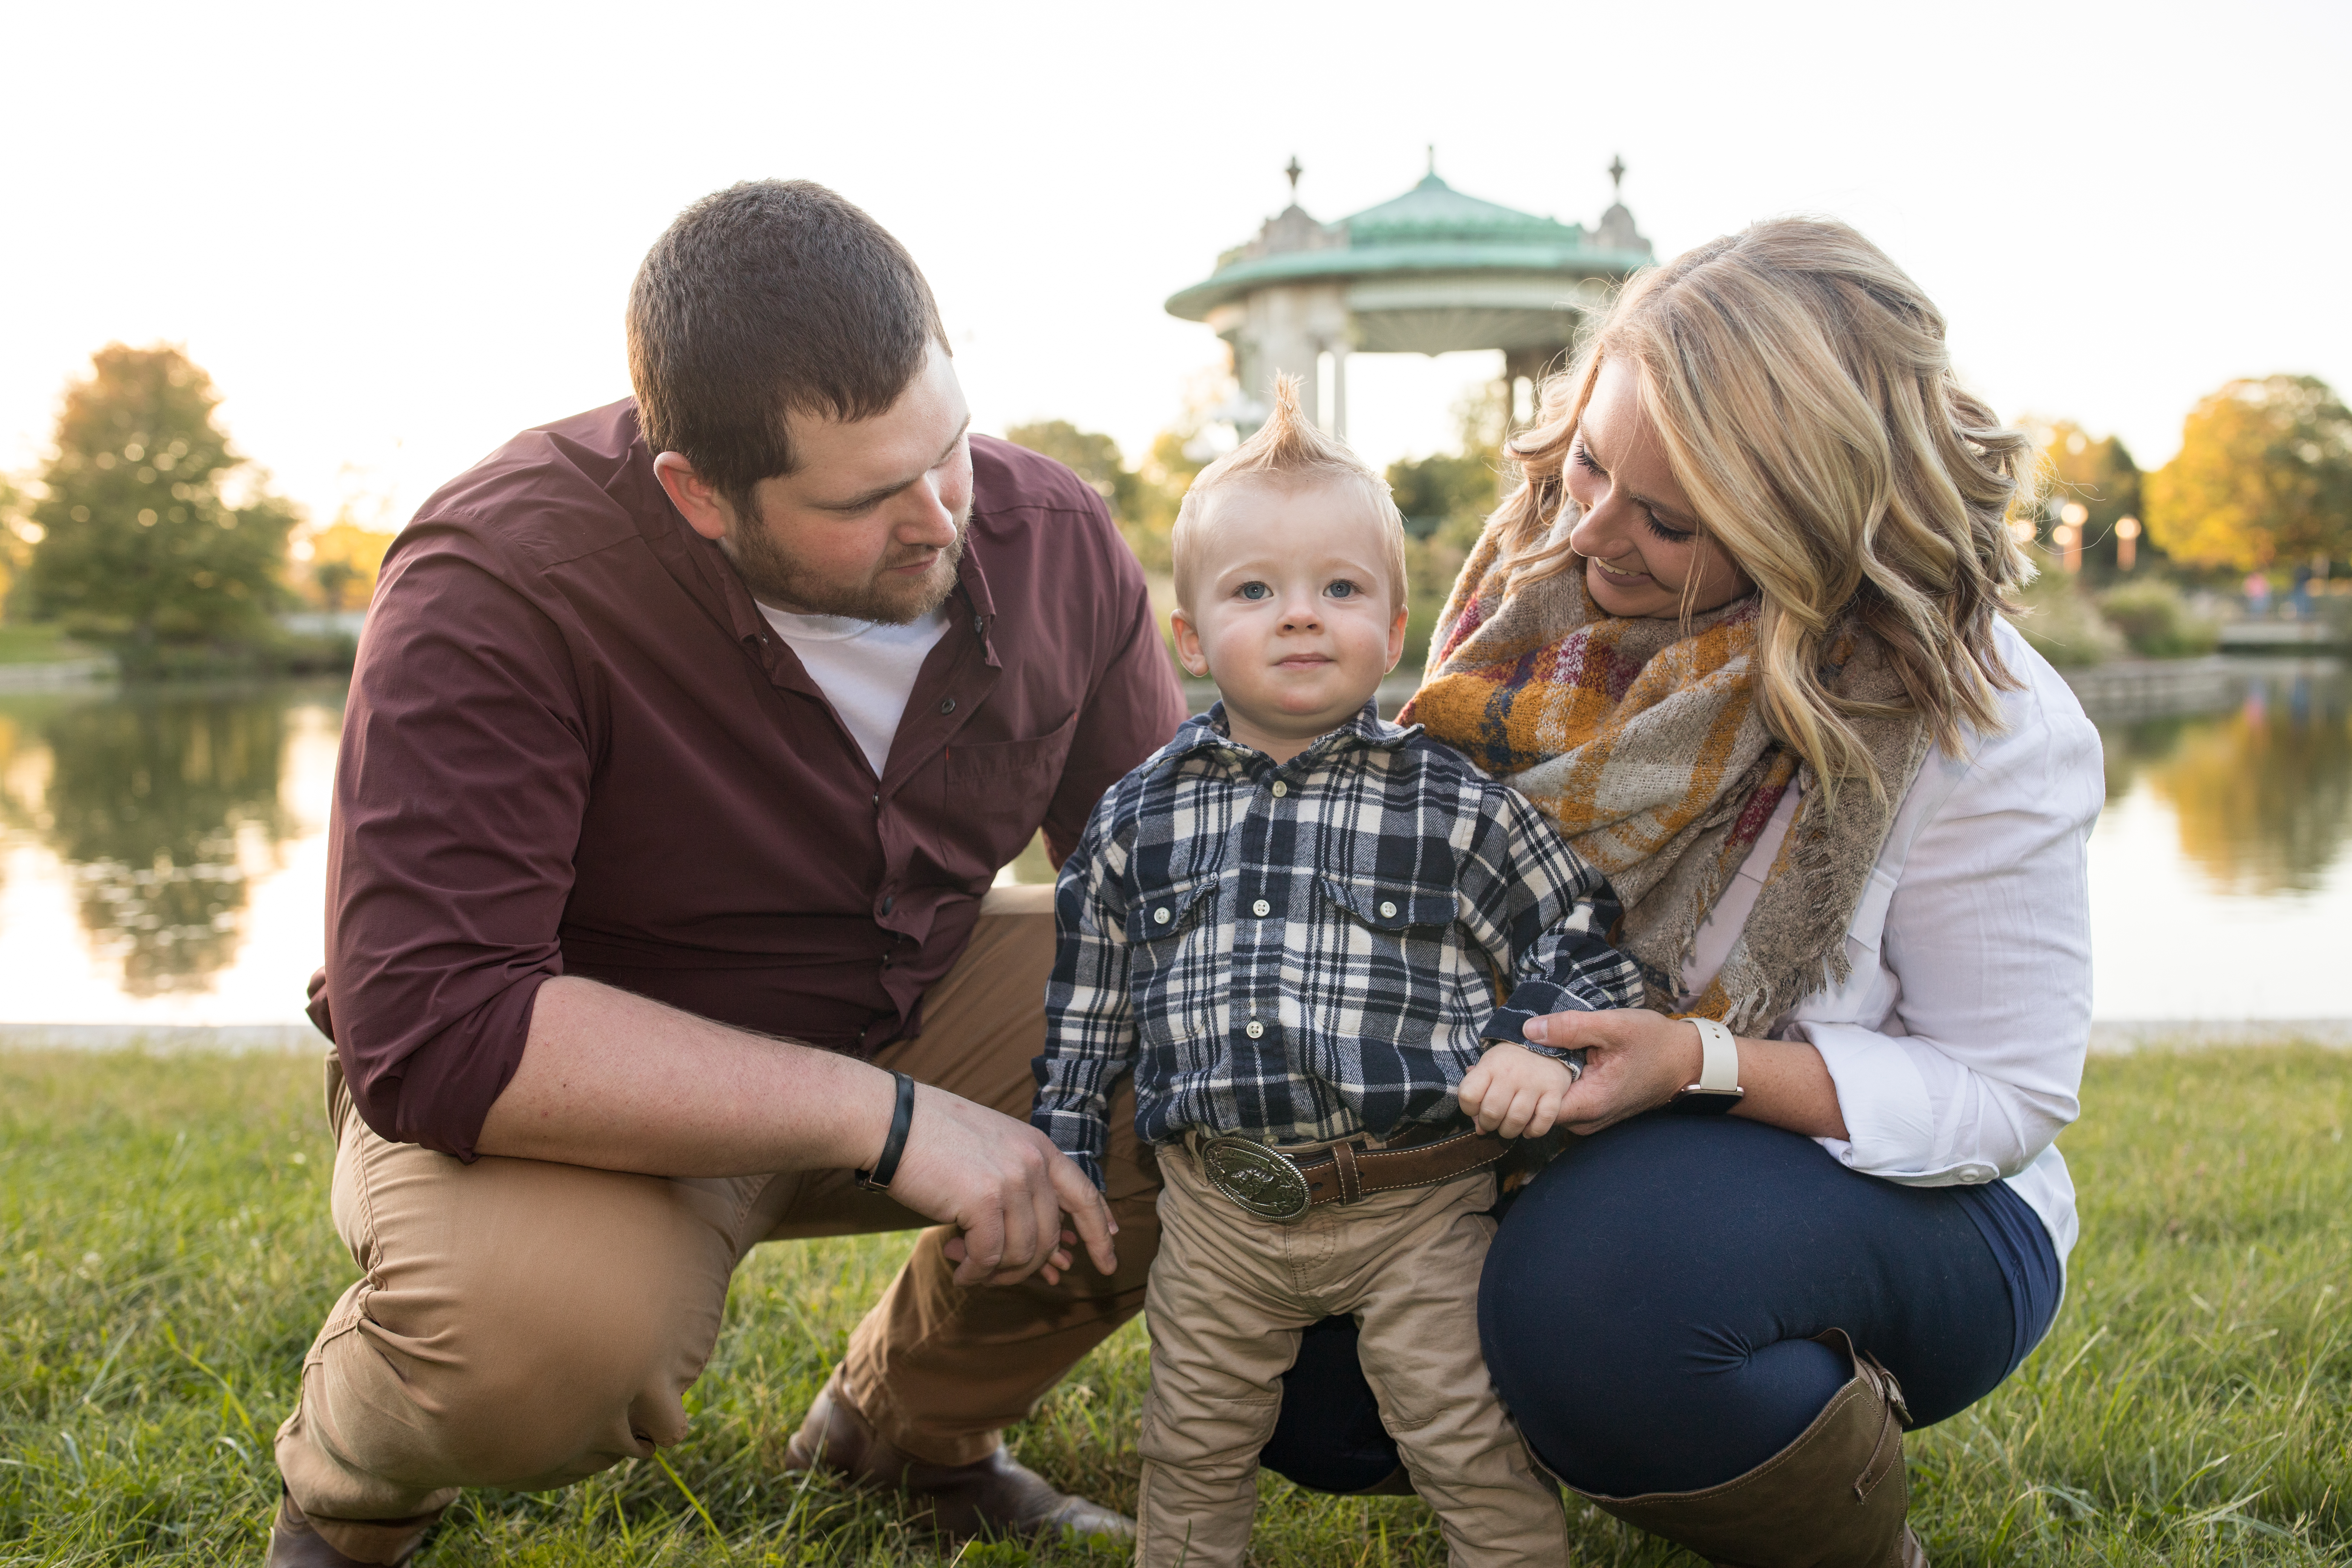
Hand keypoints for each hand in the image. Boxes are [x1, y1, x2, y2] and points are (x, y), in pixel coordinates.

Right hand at [879, 1085, 1119, 1287]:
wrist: (891, 1121)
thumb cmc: (934, 1136)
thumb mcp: (992, 1147)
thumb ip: (1020, 1185)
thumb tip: (1042, 1240)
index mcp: (1039, 1147)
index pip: (1086, 1196)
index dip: (1100, 1231)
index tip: (1108, 1259)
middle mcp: (1032, 1163)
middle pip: (1049, 1236)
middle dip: (1028, 1266)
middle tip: (999, 1277)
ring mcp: (1011, 1180)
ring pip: (1022, 1252)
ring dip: (998, 1272)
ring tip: (972, 1270)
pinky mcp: (983, 1201)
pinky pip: (990, 1257)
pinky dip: (977, 1274)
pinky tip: (962, 1273)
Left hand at [1459, 1042, 1581, 1138]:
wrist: (1546, 1045)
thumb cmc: (1511, 1062)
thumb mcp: (1489, 1067)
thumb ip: (1478, 1094)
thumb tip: (1479, 1129)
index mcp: (1491, 1066)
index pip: (1468, 1095)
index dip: (1468, 1109)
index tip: (1475, 1108)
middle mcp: (1511, 1074)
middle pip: (1492, 1112)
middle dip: (1488, 1125)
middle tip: (1493, 1122)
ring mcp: (1534, 1083)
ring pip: (1516, 1120)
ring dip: (1509, 1131)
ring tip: (1509, 1127)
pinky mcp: (1554, 1091)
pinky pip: (1543, 1121)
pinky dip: (1534, 1131)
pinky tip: (1528, 1129)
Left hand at [1518, 1008, 1706, 1134]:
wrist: (1686, 1060)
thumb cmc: (1654, 1042)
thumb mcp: (1613, 1026)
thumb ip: (1570, 1027)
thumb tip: (1528, 1030)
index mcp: (1589, 1104)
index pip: (1535, 1107)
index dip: (1520, 1083)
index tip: (1516, 1057)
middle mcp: (1587, 1121)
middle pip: (1539, 1107)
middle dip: (1529, 1080)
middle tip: (1525, 1048)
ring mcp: (1591, 1120)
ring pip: (1551, 1104)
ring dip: (1545, 1080)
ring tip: (1543, 1051)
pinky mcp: (1595, 1112)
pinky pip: (1566, 1101)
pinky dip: (1559, 1082)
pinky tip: (1561, 1060)